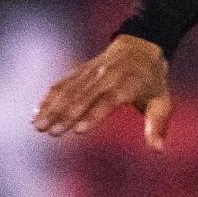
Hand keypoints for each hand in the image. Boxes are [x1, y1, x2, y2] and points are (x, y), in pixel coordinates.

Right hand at [31, 33, 173, 149]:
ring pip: (69, 90)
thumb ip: (157, 126)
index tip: (79, 130)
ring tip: (37, 126)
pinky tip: (36, 113)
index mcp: (128, 84)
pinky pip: (62, 84)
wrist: (140, 47)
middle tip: (51, 132)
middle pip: (84, 97)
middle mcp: (107, 76)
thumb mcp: (161, 102)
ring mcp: (91, 72)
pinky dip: (49, 98)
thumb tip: (157, 150)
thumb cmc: (152, 81)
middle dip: (66, 115)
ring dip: (52, 108)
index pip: (109, 100)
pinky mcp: (80, 70)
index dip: (94, 115)